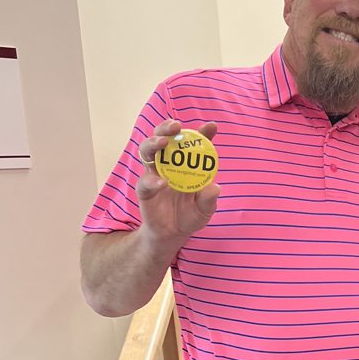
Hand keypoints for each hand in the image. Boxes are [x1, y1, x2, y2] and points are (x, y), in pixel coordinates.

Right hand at [137, 119, 219, 243]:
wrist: (173, 233)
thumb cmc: (190, 215)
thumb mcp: (205, 210)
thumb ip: (209, 199)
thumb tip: (215, 187)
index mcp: (187, 163)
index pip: (193, 143)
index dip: (202, 132)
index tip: (211, 126)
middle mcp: (168, 163)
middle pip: (164, 137)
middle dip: (168, 128)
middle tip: (176, 126)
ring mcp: (154, 174)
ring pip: (148, 151)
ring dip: (154, 142)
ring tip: (164, 142)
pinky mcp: (144, 189)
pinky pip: (145, 181)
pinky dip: (152, 180)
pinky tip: (162, 183)